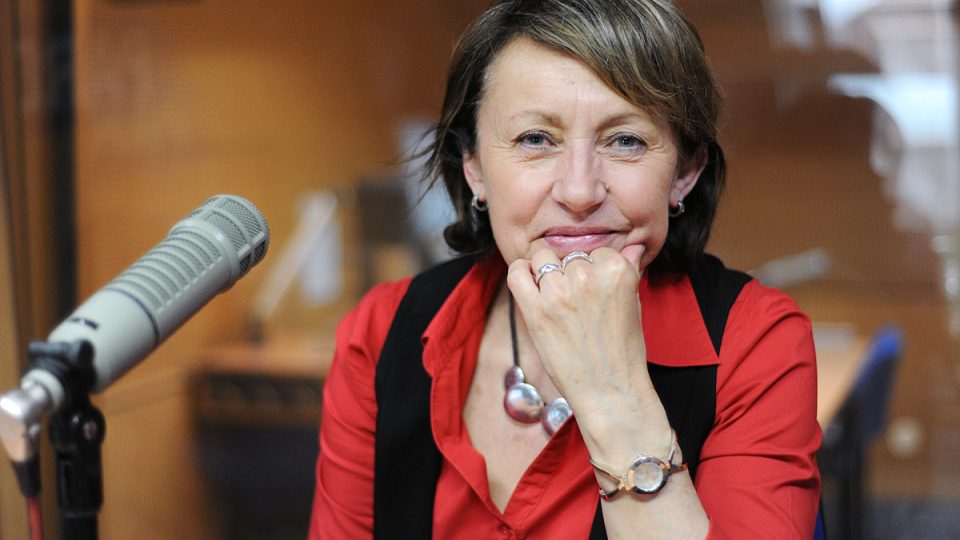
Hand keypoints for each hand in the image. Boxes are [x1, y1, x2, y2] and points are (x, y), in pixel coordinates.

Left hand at [506, 247, 660, 423]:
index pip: (597, 251)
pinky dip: (520, 273)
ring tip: (556, 297)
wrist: (609, 391)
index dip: (594, 269)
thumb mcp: (634, 305)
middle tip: (575, 301)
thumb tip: (633, 246)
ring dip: (546, 273)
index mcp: (617, 271)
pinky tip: (530, 285)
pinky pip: (516, 273)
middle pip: (569, 254)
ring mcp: (559, 292)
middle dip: (570, 272)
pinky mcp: (536, 310)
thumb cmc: (623, 351)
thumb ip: (629, 269)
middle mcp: (587, 277)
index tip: (594, 290)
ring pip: (542, 258)